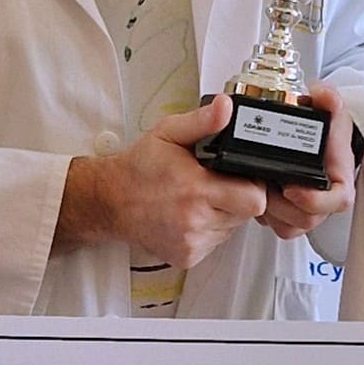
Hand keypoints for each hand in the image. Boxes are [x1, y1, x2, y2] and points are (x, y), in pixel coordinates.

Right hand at [56, 99, 267, 272]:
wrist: (110, 201)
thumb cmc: (139, 167)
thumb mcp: (169, 133)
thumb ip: (202, 121)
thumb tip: (226, 107)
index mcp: (195, 189)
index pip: (254, 199)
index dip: (253, 184)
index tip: (240, 175)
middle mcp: (194, 220)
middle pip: (246, 214)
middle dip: (239, 198)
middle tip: (218, 183)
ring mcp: (191, 242)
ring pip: (232, 229)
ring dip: (224, 214)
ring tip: (200, 198)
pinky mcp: (187, 257)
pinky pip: (215, 243)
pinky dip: (209, 229)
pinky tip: (191, 214)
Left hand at [255, 87, 352, 242]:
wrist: (315, 138)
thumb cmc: (325, 127)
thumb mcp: (328, 106)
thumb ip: (328, 98)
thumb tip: (324, 96)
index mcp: (339, 179)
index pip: (338, 201)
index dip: (315, 200)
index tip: (292, 189)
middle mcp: (325, 199)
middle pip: (308, 218)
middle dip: (282, 206)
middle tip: (263, 184)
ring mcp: (308, 210)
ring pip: (290, 226)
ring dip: (271, 211)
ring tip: (258, 187)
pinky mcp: (290, 216)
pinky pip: (277, 226)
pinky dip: (265, 216)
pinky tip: (257, 196)